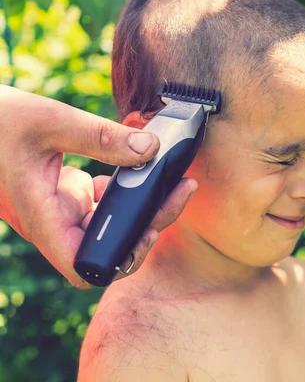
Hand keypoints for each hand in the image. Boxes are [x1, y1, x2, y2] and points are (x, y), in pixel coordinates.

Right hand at [0, 85, 196, 288]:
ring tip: (172, 179)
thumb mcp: (50, 120)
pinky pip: (102, 205)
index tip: (150, 231)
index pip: (82, 266)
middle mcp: (52, 221)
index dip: (119, 260)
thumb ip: (101, 137)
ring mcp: (59, 210)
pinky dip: (123, 192)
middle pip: (109, 245)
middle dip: (149, 224)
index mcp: (42, 216)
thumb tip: (150, 150)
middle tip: (180, 191)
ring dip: (142, 208)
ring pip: (110, 225)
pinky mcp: (65, 194)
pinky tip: (133, 167)